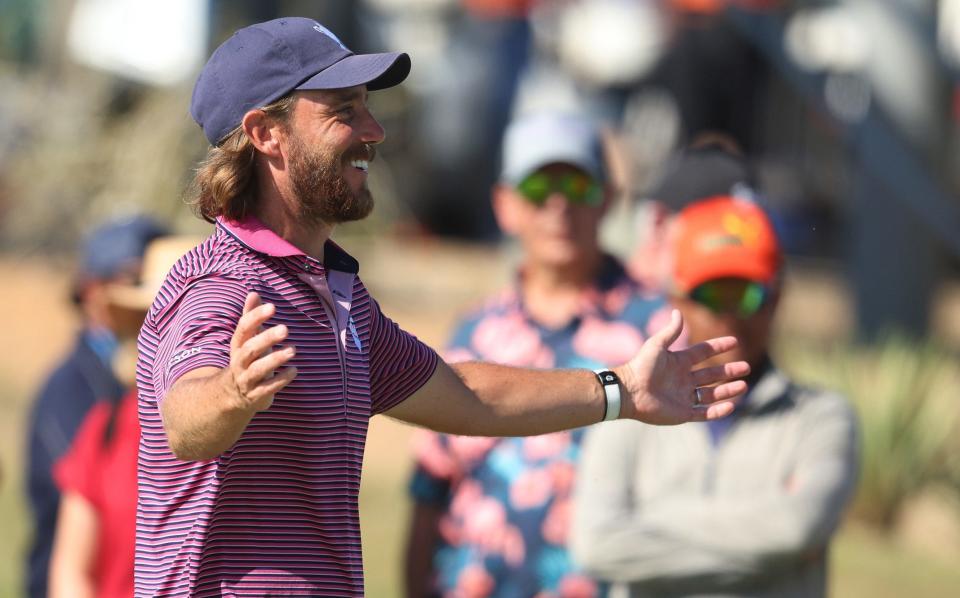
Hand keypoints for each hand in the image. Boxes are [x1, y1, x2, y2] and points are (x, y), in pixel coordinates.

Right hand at [226, 292, 296, 412]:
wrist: (233, 394)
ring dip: (275, 359)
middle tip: (285, 329)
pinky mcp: (255, 395)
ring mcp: (246, 379)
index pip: (244, 328)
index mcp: (238, 345)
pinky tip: (294, 370)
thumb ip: (251, 317)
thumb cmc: (247, 359)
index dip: (256, 317)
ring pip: (257, 369)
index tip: (272, 307)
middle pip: (250, 349)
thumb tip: (253, 293)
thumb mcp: (247, 339)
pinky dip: (281, 380)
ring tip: (292, 350)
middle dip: (266, 338)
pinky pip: (267, 388)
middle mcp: (240, 361)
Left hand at [615, 309, 748, 423]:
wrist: (629, 391)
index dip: (718, 346)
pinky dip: (718, 410)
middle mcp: (683, 379)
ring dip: (728, 390)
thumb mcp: (657, 345)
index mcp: (678, 362)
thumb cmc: (641, 366)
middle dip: (729, 371)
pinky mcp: (682, 413)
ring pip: (711, 393)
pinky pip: (704, 412)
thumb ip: (671, 331)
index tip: (734, 341)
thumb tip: (678, 311)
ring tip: (743, 386)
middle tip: (746, 367)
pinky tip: (731, 405)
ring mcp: (684, 396)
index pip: (703, 352)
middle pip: (711, 374)